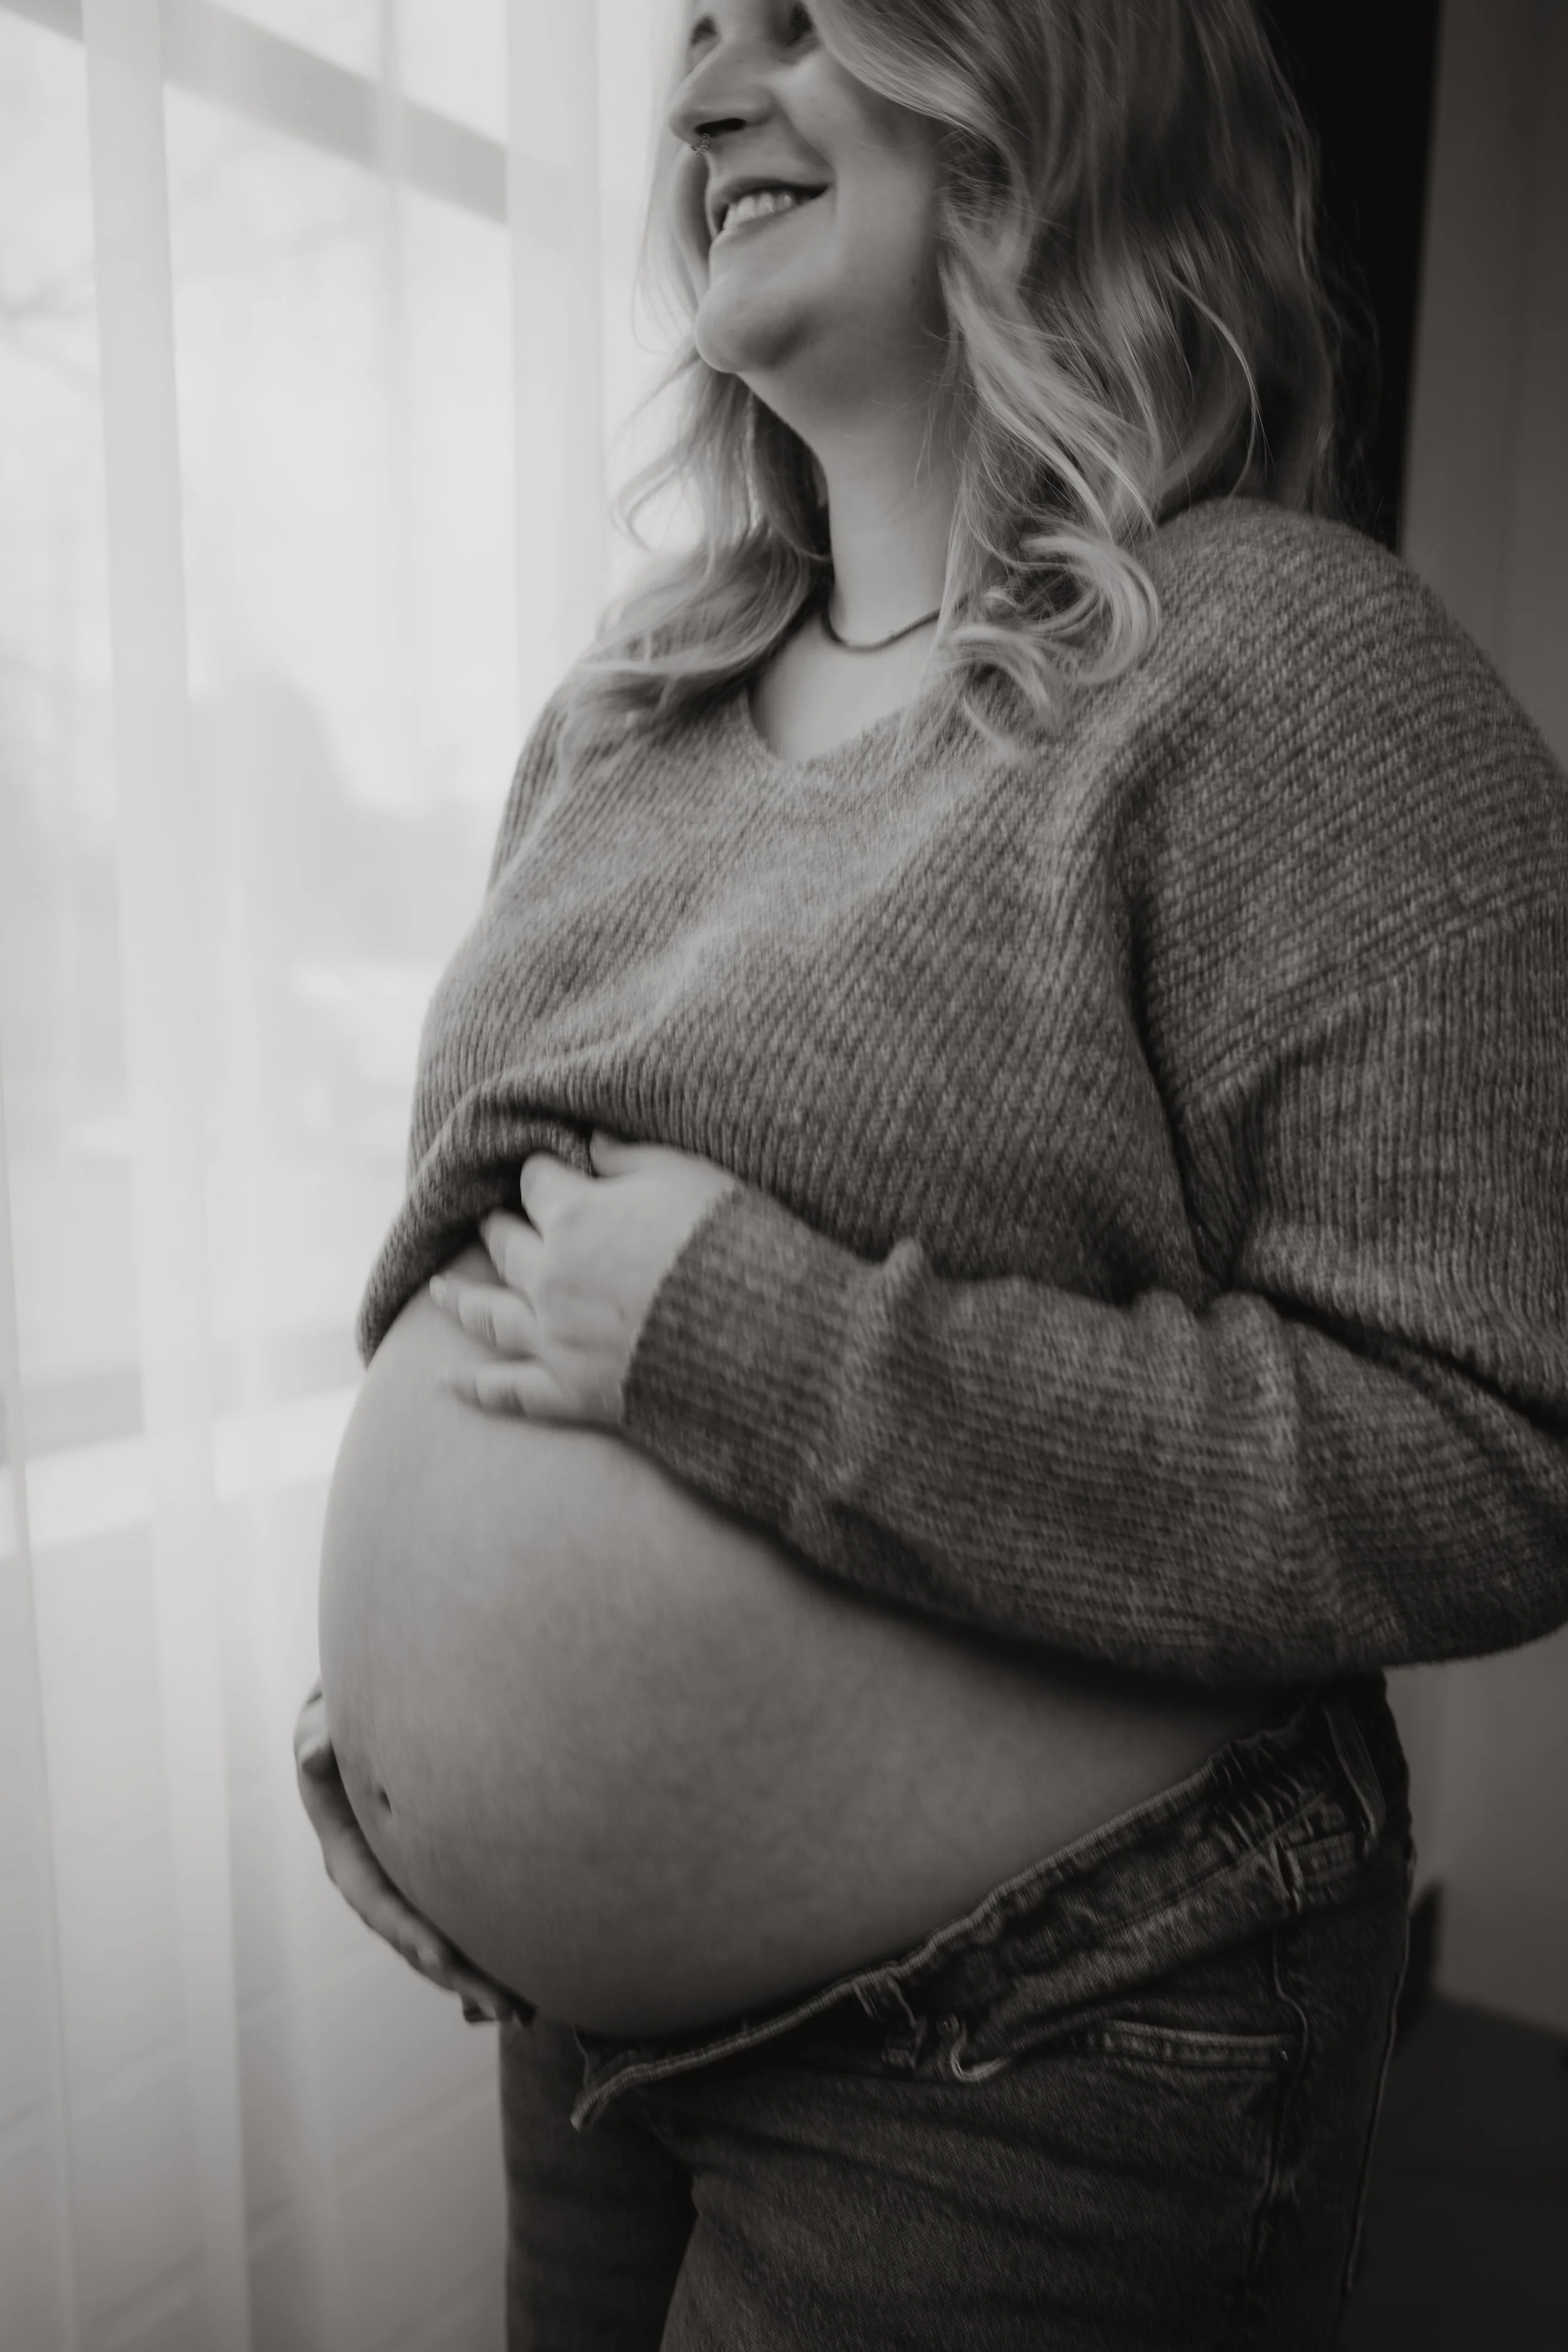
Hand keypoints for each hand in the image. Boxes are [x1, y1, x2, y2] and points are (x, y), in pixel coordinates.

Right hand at [292, 1681, 525, 2024]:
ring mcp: (408, 1891)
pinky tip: (533, 1977)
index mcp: (349, 1860)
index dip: (410, 1933)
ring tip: (528, 2012)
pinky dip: (491, 1952)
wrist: (357, 1731)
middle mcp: (379, 1887)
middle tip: (508, 2008)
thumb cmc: (338, 1724)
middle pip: (417, 1944)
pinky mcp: (435, 1883)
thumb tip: (314, 1751)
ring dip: (480, 1980)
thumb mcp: (320, 1726)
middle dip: (460, 1977)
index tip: (442, 1960)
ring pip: (443, 1946)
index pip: (380, 1905)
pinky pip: (462, 1925)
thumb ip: (318, 1738)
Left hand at [429, 1125, 739, 1424]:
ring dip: (459, 1299)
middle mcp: (551, 1277)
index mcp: (576, 1217)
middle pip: (506, 1244)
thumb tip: (593, 1137)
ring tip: (437, 1291)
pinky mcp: (571, 1392)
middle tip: (488, 1221)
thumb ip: (631, 1156)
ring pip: (490, 1315)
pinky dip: (474, 1386)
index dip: (542, 1172)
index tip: (546, 1168)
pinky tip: (445, 1381)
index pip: (538, 1182)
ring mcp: (555, 1339)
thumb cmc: (731, 1243)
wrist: (762, 1337)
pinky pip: (509, 1390)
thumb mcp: (688, 1176)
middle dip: (497, 1227)